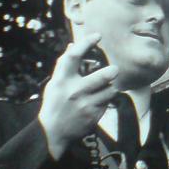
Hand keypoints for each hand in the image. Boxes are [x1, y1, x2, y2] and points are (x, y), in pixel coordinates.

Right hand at [38, 33, 118, 159]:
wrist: (53, 132)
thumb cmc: (54, 103)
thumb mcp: (55, 84)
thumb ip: (64, 65)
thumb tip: (72, 45)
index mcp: (62, 80)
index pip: (73, 57)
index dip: (86, 43)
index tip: (97, 36)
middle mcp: (74, 91)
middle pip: (101, 77)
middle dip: (111, 72)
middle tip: (114, 70)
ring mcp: (85, 105)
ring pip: (109, 90)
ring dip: (109, 87)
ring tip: (104, 88)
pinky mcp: (93, 116)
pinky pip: (107, 103)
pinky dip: (106, 100)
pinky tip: (98, 101)